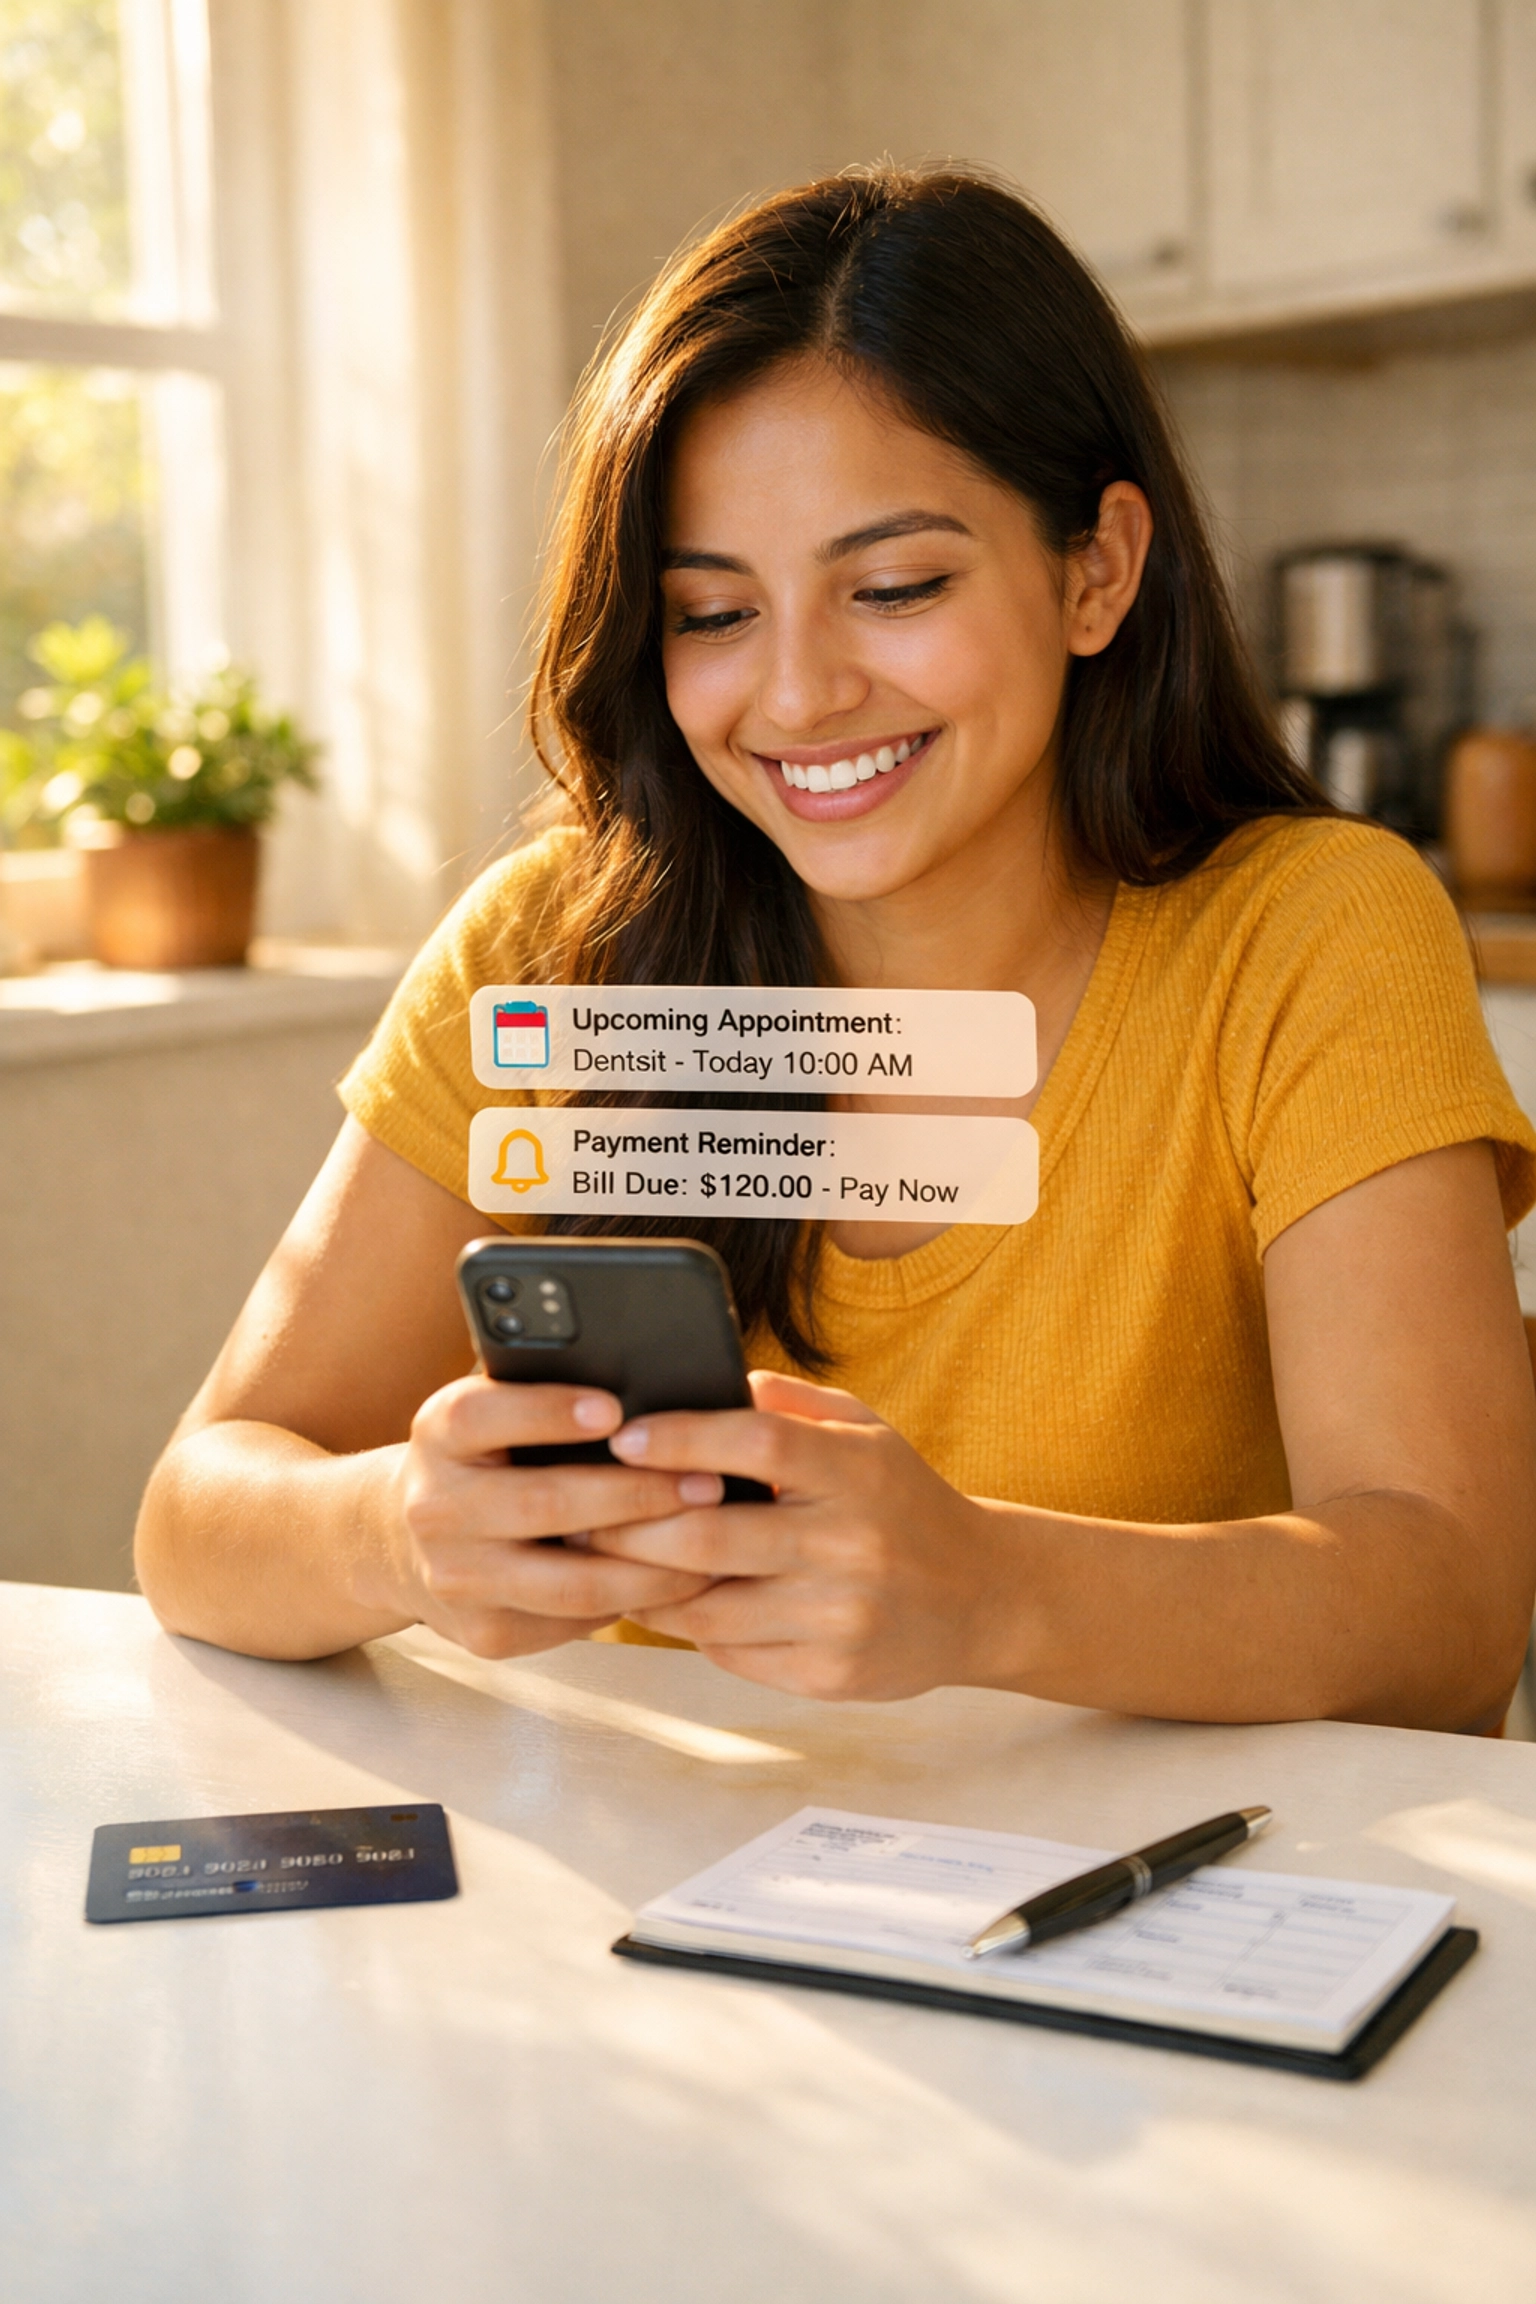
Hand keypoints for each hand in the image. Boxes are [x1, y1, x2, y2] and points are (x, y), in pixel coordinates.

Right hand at [391, 1376, 720, 1659]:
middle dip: (637, 1495)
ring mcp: (457, 1579)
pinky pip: (574, 1621)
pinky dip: (633, 1601)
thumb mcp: (492, 1415)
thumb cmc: (482, 1459)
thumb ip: (545, 1398)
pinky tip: (676, 1580)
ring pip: (571, 1582)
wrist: (402, 1539)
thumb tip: (651, 1390)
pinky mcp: (485, 1632)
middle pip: (544, 1504)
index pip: (484, 1417)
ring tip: (710, 1541)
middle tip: (707, 1484)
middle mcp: (436, 1507)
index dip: (549, 1412)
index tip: (614, 1409)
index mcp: (440, 1434)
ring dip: (653, 1565)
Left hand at [595, 1370, 1026, 1698]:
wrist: (981, 1598)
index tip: (624, 1436)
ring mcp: (840, 1617)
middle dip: (628, 1524)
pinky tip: (673, 1603)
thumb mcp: (865, 1432)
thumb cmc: (901, 1502)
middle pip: (709, 1535)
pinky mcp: (829, 1675)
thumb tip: (706, 1383)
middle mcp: (851, 1545)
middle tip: (582, 1510)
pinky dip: (691, 1628)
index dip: (682, 1437)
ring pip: (705, 1607)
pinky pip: (730, 1652)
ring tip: (608, 1560)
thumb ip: (789, 1404)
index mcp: (858, 1471)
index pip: (758, 1442)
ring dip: (644, 1584)